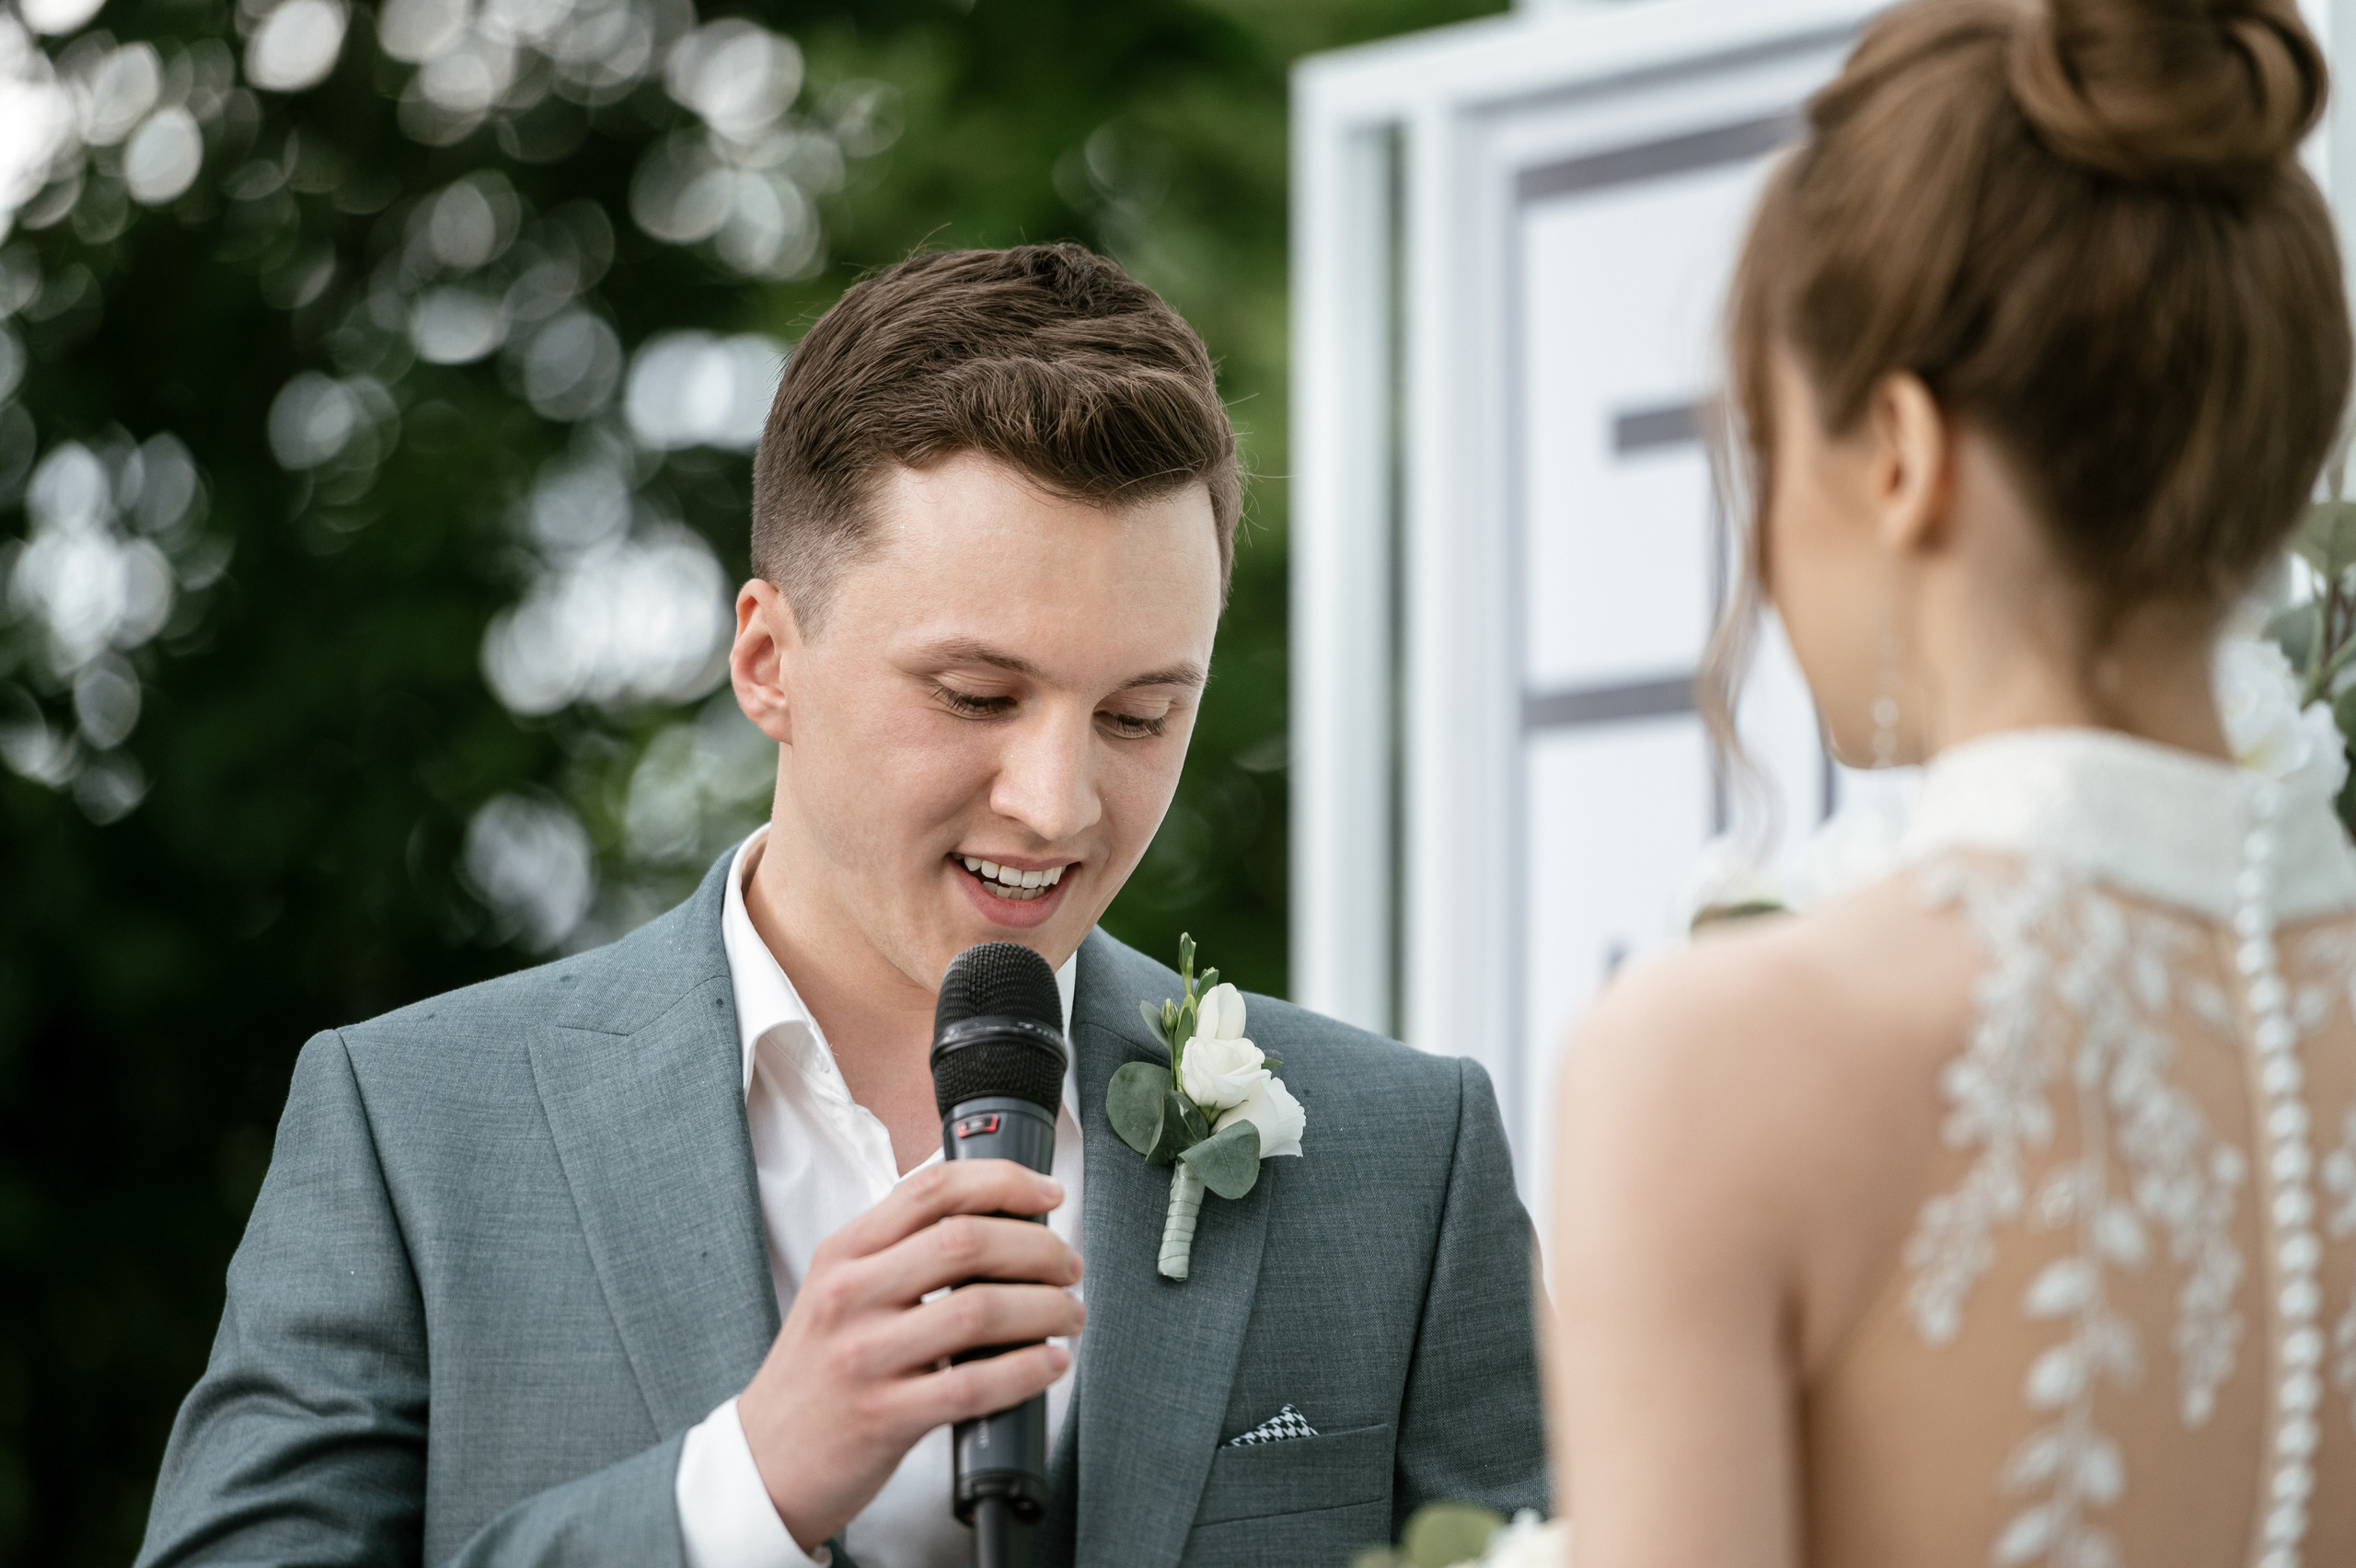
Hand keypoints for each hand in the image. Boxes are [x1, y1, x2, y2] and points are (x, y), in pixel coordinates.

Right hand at [736, 1159, 1084, 1552]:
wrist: (766, 1459)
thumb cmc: (819, 1371)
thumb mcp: (840, 1290)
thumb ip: (901, 1252)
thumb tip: (1000, 1222)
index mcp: (844, 1252)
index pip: (932, 1190)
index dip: (1004, 1181)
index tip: (1048, 1192)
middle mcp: (850, 1294)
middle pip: (966, 1241)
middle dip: (1038, 1248)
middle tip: (1068, 1265)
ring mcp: (864, 1356)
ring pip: (978, 1310)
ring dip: (1044, 1308)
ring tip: (1068, 1314)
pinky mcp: (883, 1417)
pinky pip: (973, 1385)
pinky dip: (1027, 1370)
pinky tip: (1049, 1364)